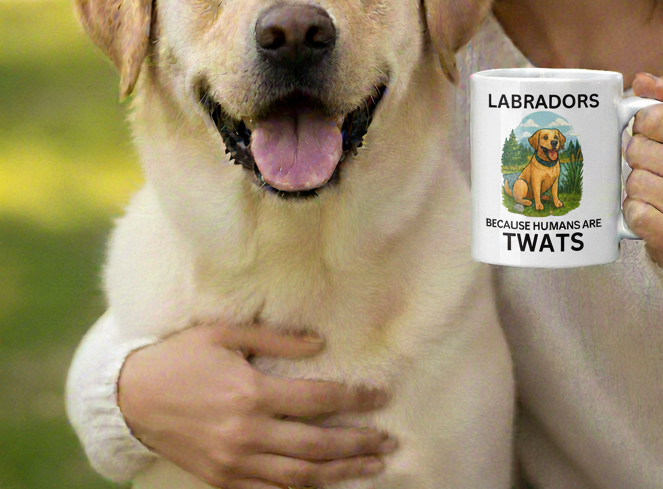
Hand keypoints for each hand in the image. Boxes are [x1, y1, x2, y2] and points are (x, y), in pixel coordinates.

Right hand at [118, 324, 395, 488]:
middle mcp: (246, 433)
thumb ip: (276, 338)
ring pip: (299, 477)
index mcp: (251, 392)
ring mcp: (234, 463)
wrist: (129, 398)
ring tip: (372, 465)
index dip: (355, 400)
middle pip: (316, 446)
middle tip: (389, 440)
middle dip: (358, 444)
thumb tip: (321, 344)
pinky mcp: (221, 480)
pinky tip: (326, 484)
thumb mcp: (226, 333)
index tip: (382, 397)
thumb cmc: (180, 357)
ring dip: (340, 473)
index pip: (318, 400)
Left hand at [624, 72, 662, 268]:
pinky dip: (636, 212)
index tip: (655, 136)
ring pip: (635, 182)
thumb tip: (643, 80)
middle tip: (657, 168)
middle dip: (638, 157)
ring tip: (658, 191)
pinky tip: (654, 213)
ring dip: (636, 187)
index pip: (654, 117)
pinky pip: (635, 213)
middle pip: (639, 150)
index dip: (644, 125)